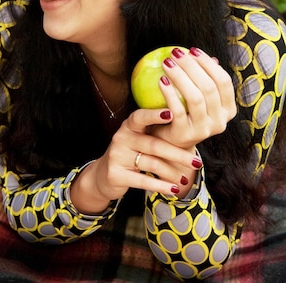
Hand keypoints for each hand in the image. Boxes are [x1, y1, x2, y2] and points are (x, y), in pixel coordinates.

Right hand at [75, 109, 203, 213]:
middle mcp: (121, 138)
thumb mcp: (137, 139)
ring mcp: (117, 156)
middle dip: (178, 155)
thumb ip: (154, 132)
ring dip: (172, 173)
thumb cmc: (130, 154)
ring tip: (185, 179)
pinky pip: (143, 181)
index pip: (139, 117)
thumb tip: (186, 125)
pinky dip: (161, 186)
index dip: (154, 115)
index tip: (172, 113)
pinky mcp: (116, 174)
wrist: (104, 175)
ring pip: (151, 164)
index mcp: (128, 127)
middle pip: (154, 145)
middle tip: (197, 162)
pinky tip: (174, 189)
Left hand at [149, 47, 236, 149]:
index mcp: (228, 110)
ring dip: (180, 76)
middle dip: (192, 66)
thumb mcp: (195, 97)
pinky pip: (178, 110)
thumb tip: (199, 54)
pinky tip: (160, 80)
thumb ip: (201, 80)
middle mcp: (221, 121)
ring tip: (166, 63)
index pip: (223, 81)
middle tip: (175, 53)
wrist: (169, 144)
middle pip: (209, 87)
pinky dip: (169, 93)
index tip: (192, 50)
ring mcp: (205, 130)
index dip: (208, 64)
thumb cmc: (183, 114)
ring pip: (195, 98)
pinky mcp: (186, 134)